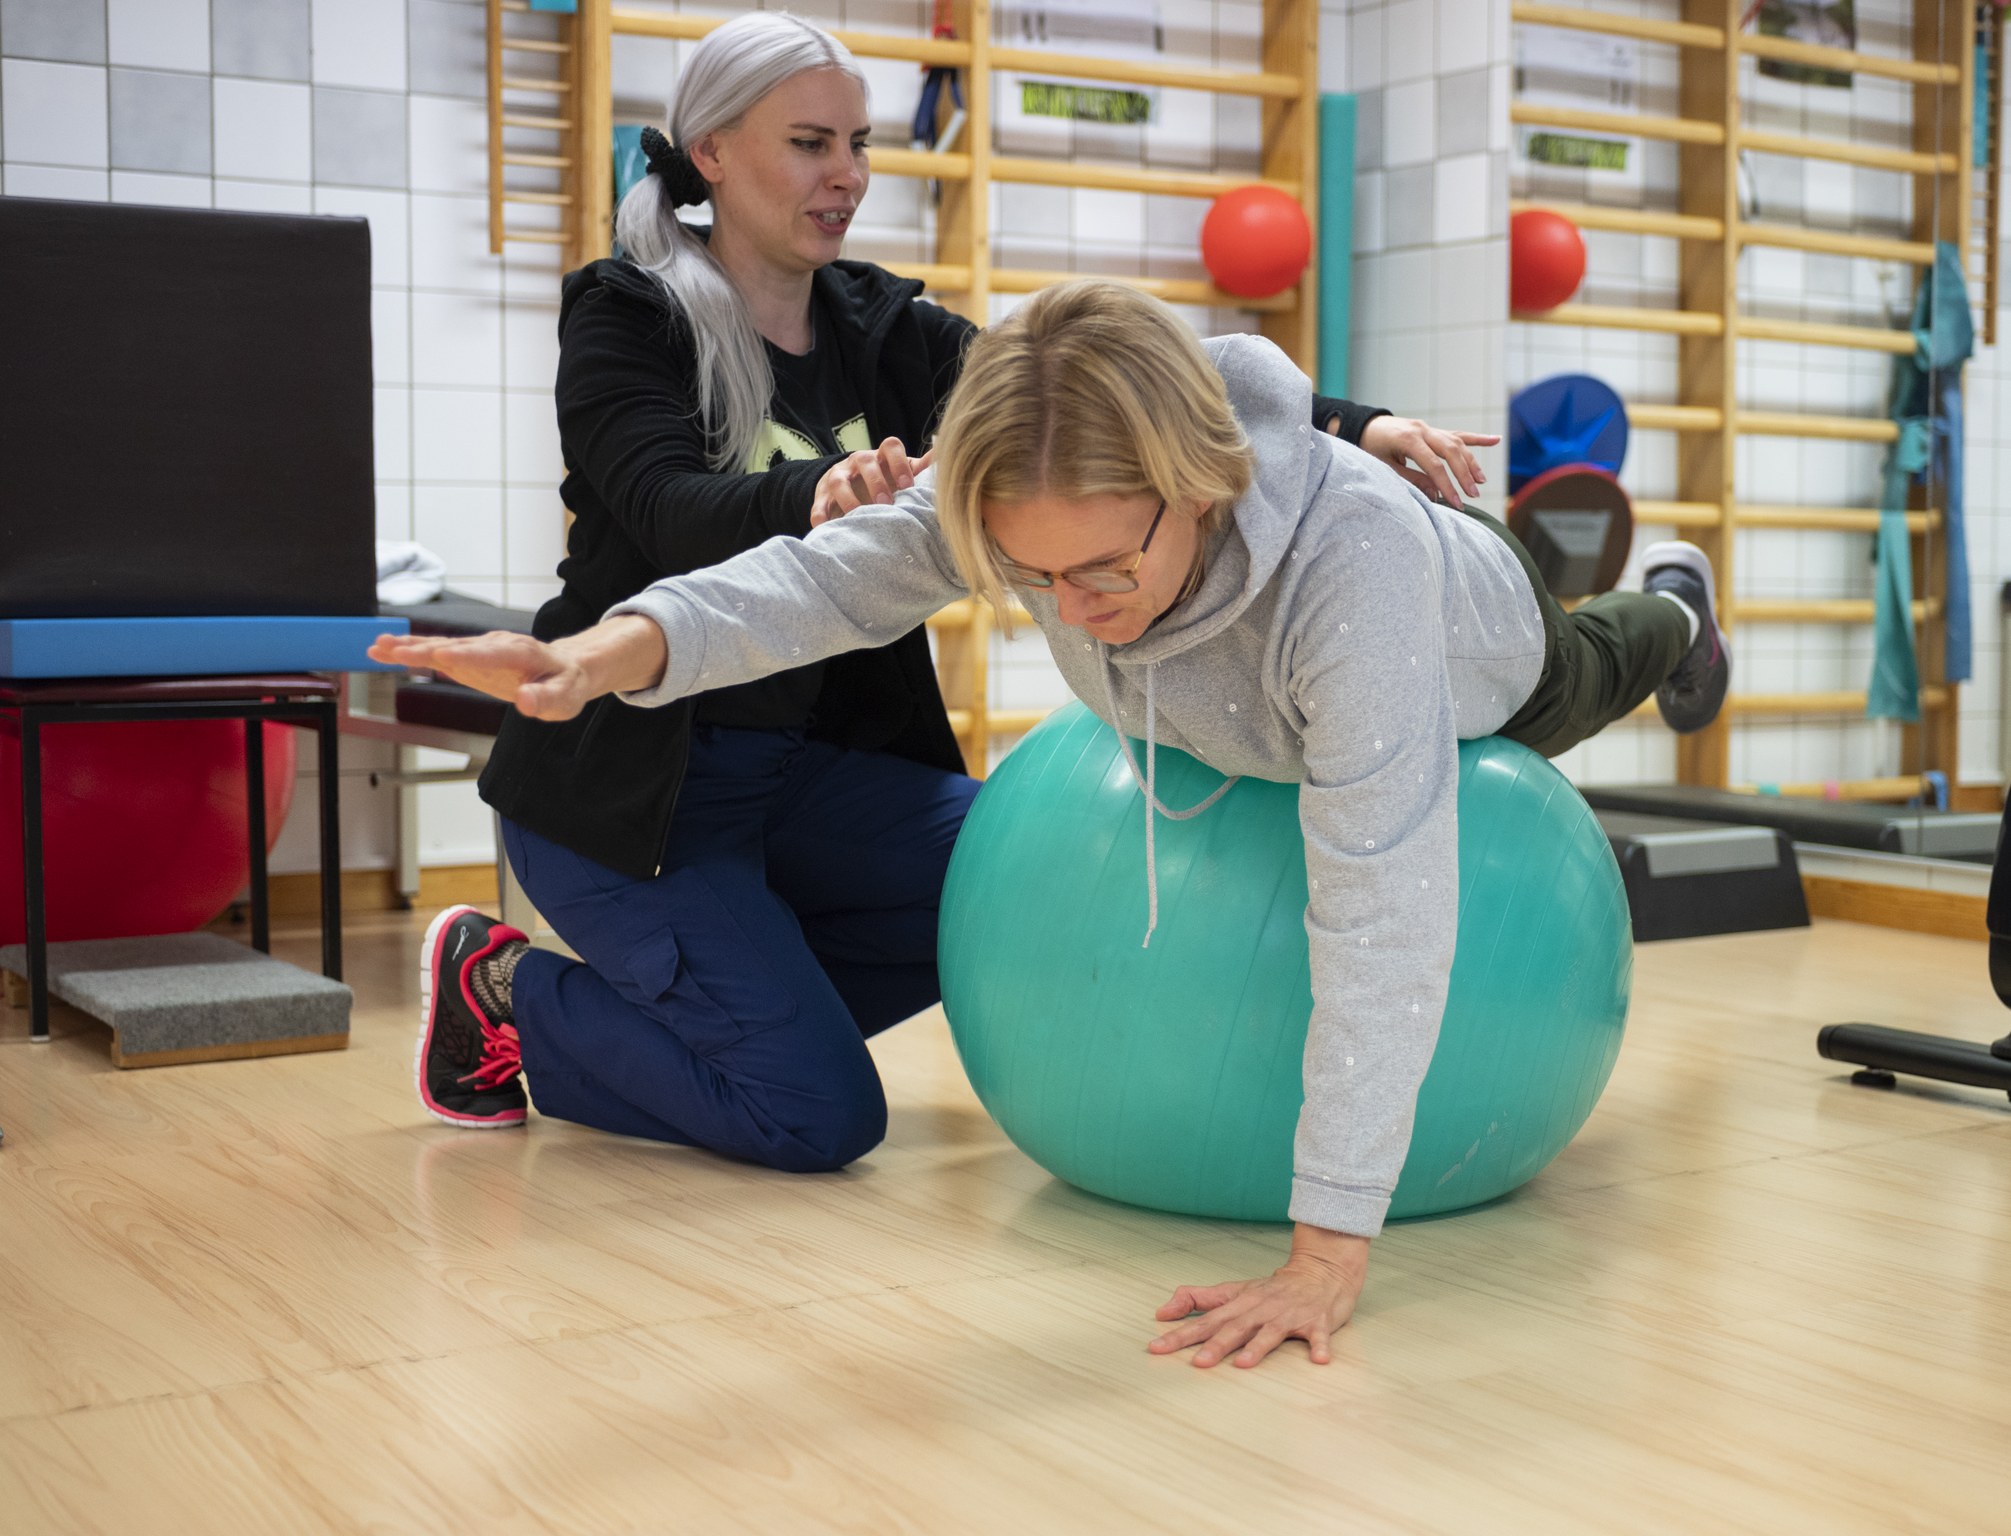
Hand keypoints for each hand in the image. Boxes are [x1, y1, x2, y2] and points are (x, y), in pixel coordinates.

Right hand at [367, 630, 597, 720]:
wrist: (566, 668)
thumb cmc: (566, 684)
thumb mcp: (564, 698)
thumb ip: (545, 699)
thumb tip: (526, 702)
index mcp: (520, 653)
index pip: (490, 654)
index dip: (466, 655)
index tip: (440, 654)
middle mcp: (495, 645)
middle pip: (456, 646)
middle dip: (424, 647)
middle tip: (392, 648)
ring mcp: (479, 649)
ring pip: (440, 645)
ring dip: (408, 646)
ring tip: (376, 646)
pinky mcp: (468, 656)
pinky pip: (437, 652)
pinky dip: (411, 652)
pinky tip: (385, 651)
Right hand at [810, 437, 932, 526]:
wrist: (848, 485)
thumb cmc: (885, 481)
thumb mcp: (904, 472)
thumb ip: (924, 467)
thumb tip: (948, 454)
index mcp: (882, 456)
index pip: (890, 446)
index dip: (899, 463)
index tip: (907, 484)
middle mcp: (858, 462)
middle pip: (864, 460)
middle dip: (876, 482)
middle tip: (886, 504)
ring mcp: (838, 478)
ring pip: (838, 481)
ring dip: (849, 499)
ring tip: (860, 518)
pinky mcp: (822, 496)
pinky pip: (818, 505)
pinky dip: (820, 516)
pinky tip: (826, 529)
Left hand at [1149, 1228, 1368, 1367]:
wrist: (1319, 1272)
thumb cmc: (1272, 1290)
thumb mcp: (1233, 1292)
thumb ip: (1197, 1300)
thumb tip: (1161, 1312)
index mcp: (1238, 1304)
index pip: (1204, 1321)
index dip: (1180, 1335)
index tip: (1157, 1347)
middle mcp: (1260, 1309)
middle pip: (1235, 1328)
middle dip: (1216, 1345)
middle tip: (1198, 1364)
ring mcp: (1288, 1315)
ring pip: (1270, 1332)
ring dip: (1258, 1347)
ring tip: (1244, 1364)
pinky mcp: (1316, 1321)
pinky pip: (1318, 1335)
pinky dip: (1319, 1346)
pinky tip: (1319, 1359)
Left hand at [1357, 416, 1498, 505]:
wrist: (1364, 427)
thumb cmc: (1370, 449)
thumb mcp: (1384, 467)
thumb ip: (1410, 479)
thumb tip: (1435, 495)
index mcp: (1407, 438)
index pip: (1433, 465)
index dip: (1446, 485)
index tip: (1456, 503)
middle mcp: (1421, 430)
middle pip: (1450, 452)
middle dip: (1463, 474)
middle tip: (1473, 495)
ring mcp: (1428, 428)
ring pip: (1457, 443)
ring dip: (1471, 462)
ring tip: (1480, 481)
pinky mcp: (1432, 430)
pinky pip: (1458, 434)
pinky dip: (1477, 439)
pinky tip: (1495, 440)